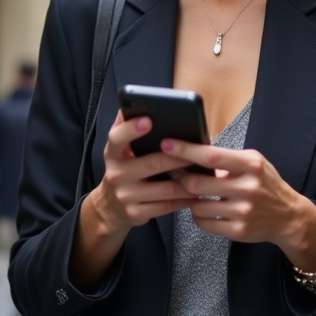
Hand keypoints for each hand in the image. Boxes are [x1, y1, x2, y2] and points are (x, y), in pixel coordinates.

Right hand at [87, 112, 197, 235]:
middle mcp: (116, 175)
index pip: (117, 138)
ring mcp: (126, 196)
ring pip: (166, 188)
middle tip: (199, 150)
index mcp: (112, 154)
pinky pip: (167, 206)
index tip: (149, 120)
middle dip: (179, 157)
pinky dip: (185, 199)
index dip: (132, 129)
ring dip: (188, 180)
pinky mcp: (136, 214)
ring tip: (205, 172)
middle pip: (152, 163)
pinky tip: (197, 193)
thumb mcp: (118, 150)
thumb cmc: (123, 170)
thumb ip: (125, 128)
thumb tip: (135, 101)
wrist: (109, 208)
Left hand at [165, 138, 315, 269]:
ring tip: (193, 193)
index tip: (166, 144)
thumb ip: (227, 158)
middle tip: (174, 174)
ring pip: (197, 205)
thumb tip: (193, 150)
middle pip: (197, 183)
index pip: (210, 156)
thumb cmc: (265, 184)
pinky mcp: (238, 231)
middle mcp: (247, 188)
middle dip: (180, 178)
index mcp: (250, 165)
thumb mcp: (253, 162)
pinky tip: (204, 209)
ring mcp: (243, 211)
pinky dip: (198, 215)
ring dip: (189, 199)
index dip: (185, 150)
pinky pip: (203, 223)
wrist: (288, 216)